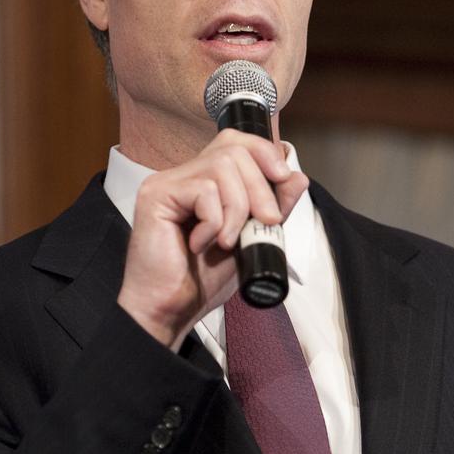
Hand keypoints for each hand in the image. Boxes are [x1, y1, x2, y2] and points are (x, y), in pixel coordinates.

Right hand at [117, 130, 307, 348]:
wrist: (169, 311)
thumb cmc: (200, 281)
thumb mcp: (250, 240)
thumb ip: (272, 208)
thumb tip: (297, 177)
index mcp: (203, 182)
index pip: (234, 142)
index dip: (263, 152)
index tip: (283, 178)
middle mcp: (183, 176)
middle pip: (233, 150)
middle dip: (261, 187)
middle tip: (265, 223)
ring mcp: (166, 183)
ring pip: (221, 167)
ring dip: (238, 208)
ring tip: (227, 241)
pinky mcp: (156, 195)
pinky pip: (204, 190)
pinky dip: (214, 221)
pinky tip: (200, 244)